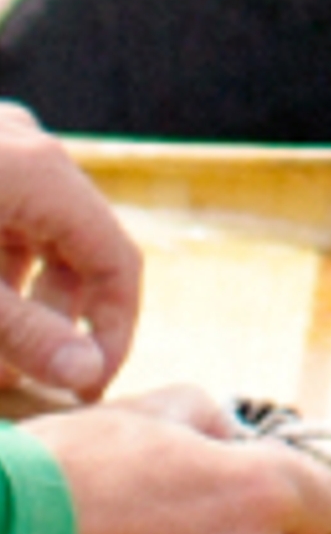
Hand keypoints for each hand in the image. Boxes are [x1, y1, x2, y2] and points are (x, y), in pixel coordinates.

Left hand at [0, 106, 136, 398]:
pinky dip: (1, 266)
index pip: (116, 257)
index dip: (115, 328)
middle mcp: (33, 148)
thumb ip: (26, 334)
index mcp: (45, 172)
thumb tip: (87, 374)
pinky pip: (7, 214)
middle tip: (42, 378)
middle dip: (64, 317)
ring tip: (1, 354)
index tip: (90, 387)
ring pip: (38, 231)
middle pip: (78, 243)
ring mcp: (1, 145)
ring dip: (27, 295)